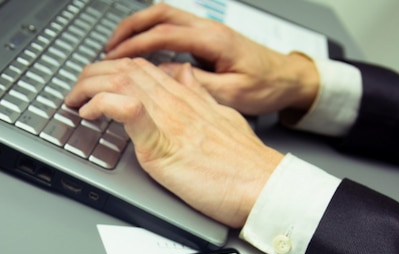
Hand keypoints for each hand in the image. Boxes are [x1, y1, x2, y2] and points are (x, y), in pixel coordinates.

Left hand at [65, 57, 282, 227]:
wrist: (262, 184)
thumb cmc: (247, 163)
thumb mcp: (225, 119)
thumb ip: (202, 99)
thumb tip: (187, 82)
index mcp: (189, 98)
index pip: (144, 68)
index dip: (115, 69)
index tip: (100, 81)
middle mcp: (176, 102)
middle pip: (126, 69)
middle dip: (93, 74)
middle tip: (77, 91)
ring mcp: (169, 119)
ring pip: (120, 82)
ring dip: (88, 86)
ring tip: (74, 100)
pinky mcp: (163, 143)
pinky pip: (127, 110)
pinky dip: (104, 105)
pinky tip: (90, 112)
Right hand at [104, 4, 318, 115]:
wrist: (289, 79)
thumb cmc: (267, 87)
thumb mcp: (233, 94)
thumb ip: (199, 85)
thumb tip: (167, 76)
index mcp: (214, 41)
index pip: (164, 34)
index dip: (135, 45)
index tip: (114, 57)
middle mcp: (210, 29)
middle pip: (160, 15)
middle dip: (130, 29)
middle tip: (108, 48)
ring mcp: (210, 31)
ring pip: (166, 17)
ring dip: (140, 28)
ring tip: (120, 47)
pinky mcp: (210, 39)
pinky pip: (175, 28)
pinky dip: (154, 34)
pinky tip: (146, 51)